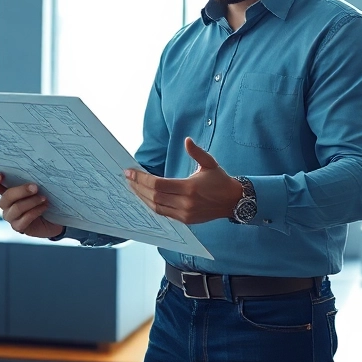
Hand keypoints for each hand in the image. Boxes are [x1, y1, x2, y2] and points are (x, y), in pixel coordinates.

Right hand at [0, 173, 65, 238]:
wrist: (53, 219)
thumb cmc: (44, 199)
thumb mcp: (38, 188)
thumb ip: (32, 180)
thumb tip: (37, 171)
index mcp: (7, 191)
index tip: (0, 176)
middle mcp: (6, 204)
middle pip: (6, 196)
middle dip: (21, 191)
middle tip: (35, 187)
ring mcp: (11, 217)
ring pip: (16, 208)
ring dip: (31, 202)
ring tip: (44, 198)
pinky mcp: (19, 227)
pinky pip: (24, 219)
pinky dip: (35, 211)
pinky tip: (44, 207)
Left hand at [125, 137, 243, 224]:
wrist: (233, 201)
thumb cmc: (221, 181)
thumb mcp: (209, 163)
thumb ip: (196, 152)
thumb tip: (186, 140)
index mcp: (190, 187)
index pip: (158, 184)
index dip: (141, 179)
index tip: (130, 172)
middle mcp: (186, 203)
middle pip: (154, 196)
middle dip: (138, 187)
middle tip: (128, 178)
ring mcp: (185, 214)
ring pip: (156, 207)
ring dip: (142, 197)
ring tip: (133, 187)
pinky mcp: (185, 220)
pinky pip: (163, 213)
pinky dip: (152, 205)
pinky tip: (145, 197)